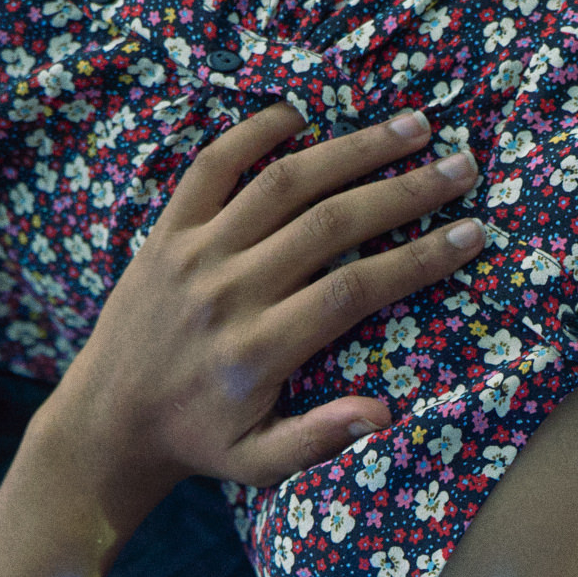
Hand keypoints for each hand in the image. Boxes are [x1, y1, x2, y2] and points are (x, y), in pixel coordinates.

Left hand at [34, 102, 482, 513]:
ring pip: (283, 184)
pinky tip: (302, 113)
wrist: (105, 420)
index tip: (472, 234)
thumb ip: (318, 439)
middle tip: (461, 168)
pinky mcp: (165, 232)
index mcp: (259, 349)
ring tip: (411, 126)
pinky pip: (210, 167)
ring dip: (351, 149)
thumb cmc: (198, 442)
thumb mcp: (258, 463)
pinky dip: (253, 132)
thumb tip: (383, 414)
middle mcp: (229, 291)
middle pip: (330, 223)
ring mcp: (194, 253)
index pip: (354, 289)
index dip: (419, 259)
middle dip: (405, 191)